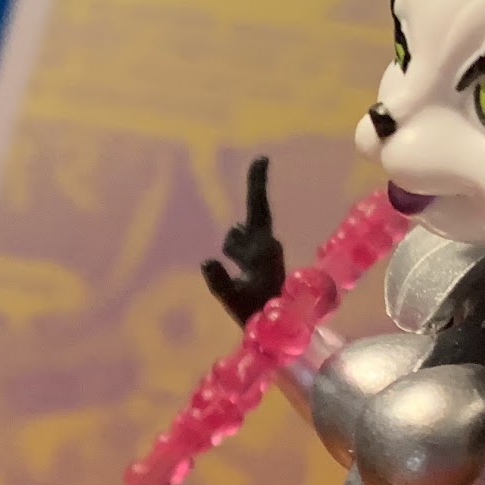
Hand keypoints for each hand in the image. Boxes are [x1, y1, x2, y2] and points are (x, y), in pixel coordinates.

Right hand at [200, 156, 287, 326]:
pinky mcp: (257, 257)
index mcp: (263, 248)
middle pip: (251, 216)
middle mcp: (265, 243)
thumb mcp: (234, 300)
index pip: (259, 209)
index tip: (261, 158)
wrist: (277, 325)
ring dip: (236, 246)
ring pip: (238, 235)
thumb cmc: (257, 312)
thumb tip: (207, 261)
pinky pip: (240, 243)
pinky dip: (235, 251)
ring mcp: (262, 249)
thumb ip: (220, 282)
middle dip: (247, 212)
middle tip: (258, 167)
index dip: (257, 183)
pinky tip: (239, 269)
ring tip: (243, 275)